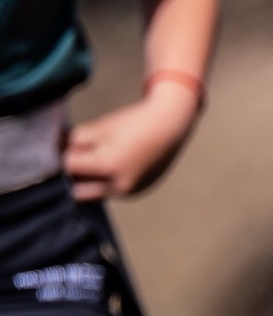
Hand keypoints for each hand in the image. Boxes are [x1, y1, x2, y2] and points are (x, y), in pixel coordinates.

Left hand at [63, 87, 198, 200]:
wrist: (172, 126)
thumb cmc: (134, 123)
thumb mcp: (100, 127)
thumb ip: (75, 141)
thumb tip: (58, 152)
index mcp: (109, 166)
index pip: (69, 166)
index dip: (67, 153)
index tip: (72, 144)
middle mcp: (120, 185)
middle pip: (78, 188)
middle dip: (77, 173)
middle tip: (85, 155)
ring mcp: (131, 191)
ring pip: (95, 192)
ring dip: (92, 179)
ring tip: (104, 157)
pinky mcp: (139, 192)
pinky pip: (112, 191)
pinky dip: (109, 180)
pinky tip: (119, 162)